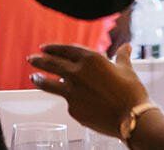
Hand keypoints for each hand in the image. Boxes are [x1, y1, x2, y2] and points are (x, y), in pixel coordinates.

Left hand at [29, 43, 151, 136]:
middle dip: (39, 60)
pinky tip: (69, 100)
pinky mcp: (73, 109)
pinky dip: (68, 99)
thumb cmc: (131, 92)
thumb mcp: (126, 69)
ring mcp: (72, 92)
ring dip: (39, 79)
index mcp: (90, 59)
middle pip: (51, 64)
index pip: (65, 50)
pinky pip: (67, 102)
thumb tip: (126, 46)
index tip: (44, 48)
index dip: (53, 48)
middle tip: (31, 59)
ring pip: (48, 84)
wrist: (132, 117)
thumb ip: (122, 56)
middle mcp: (77, 73)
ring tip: (33, 77)